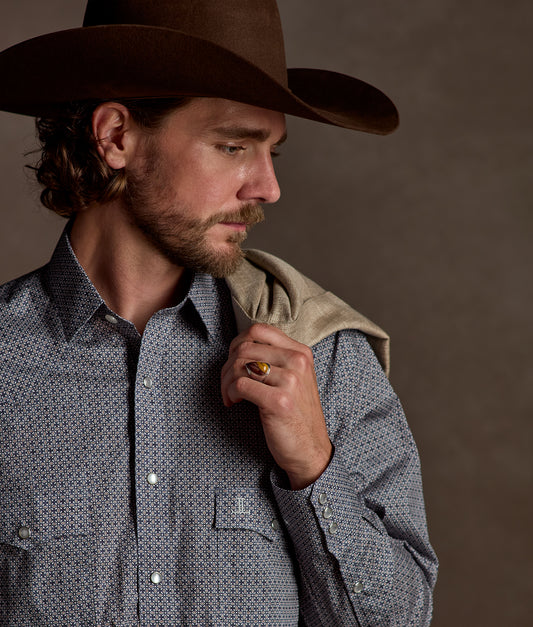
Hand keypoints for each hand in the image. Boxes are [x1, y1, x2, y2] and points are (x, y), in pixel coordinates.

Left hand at [221, 323, 331, 489]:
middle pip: (244, 347)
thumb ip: (275, 359)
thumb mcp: (294, 379)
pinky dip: (229, 393)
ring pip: (239, 365)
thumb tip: (239, 347)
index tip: (233, 362)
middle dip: (227, 366)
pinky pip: (240, 385)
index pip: (259, 330)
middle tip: (227, 385)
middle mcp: (298, 362)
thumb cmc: (296, 415)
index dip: (237, 343)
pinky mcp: (279, 401)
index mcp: (301, 352)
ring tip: (230, 396)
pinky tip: (234, 403)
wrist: (310, 451)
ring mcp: (290, 381)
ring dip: (226, 381)